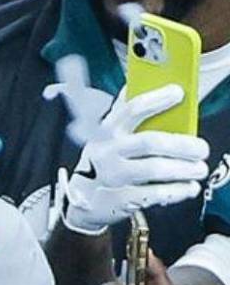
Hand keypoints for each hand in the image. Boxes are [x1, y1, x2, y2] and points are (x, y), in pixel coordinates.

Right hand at [64, 85, 208, 234]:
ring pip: (154, 168)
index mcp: (107, 131)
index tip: (178, 93)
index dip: (155, 100)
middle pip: (149, 142)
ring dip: (184, 168)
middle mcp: (108, 151)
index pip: (130, 110)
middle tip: (201, 148)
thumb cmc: (103, 162)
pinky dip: (178, 190)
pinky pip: (155, 194)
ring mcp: (113, 176)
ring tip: (199, 169)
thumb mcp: (107, 136)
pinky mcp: (120, 199)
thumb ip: (124, 112)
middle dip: (182, 144)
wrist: (83, 201)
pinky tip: (188, 187)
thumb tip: (140, 83)